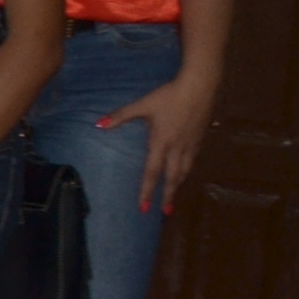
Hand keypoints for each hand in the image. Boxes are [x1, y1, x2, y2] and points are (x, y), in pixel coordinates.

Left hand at [104, 73, 217, 214]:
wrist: (200, 86)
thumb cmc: (169, 96)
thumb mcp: (142, 105)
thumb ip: (120, 116)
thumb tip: (98, 125)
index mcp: (161, 142)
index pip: (152, 172)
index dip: (147, 191)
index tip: (143, 207)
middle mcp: (177, 148)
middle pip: (172, 178)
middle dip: (167, 196)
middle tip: (164, 212)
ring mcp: (191, 145)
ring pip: (185, 171)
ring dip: (178, 186)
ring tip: (174, 197)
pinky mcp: (200, 139)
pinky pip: (193, 161)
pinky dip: (187, 171)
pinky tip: (184, 173)